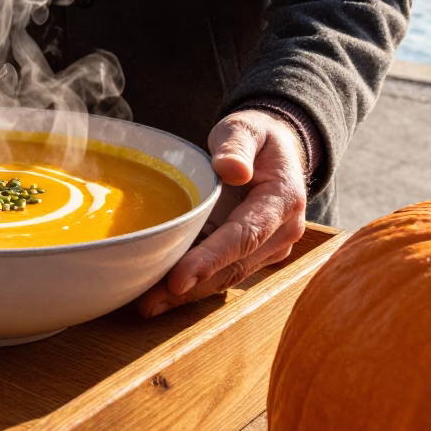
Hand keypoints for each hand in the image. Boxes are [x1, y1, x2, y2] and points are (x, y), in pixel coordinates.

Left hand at [138, 110, 307, 316]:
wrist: (277, 149)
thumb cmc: (257, 138)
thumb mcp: (246, 128)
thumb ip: (237, 145)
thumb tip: (231, 170)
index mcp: (283, 200)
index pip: (245, 235)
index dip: (211, 259)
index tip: (179, 278)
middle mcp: (282, 232)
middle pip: (234, 266)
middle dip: (192, 287)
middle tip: (149, 301)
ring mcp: (269, 247)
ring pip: (227, 276)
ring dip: (189, 294)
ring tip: (148, 303)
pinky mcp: (253, 254)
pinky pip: (223, 272)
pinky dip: (194, 285)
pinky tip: (161, 293)